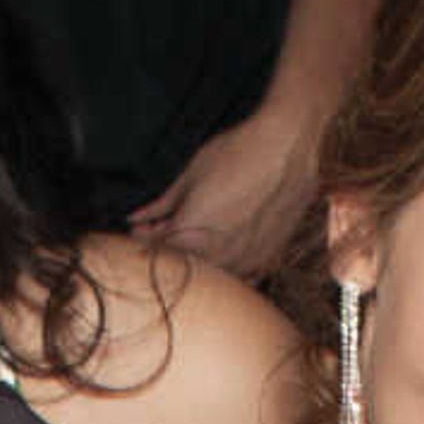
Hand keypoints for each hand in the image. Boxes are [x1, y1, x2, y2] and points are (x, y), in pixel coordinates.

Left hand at [129, 99, 327, 279]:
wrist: (288, 145)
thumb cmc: (238, 154)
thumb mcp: (191, 175)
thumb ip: (161, 205)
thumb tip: (136, 219)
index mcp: (189, 233)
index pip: (156, 249)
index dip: (144, 240)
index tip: (138, 231)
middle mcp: (216, 254)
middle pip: (182, 266)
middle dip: (167, 251)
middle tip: (161, 233)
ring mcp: (244, 260)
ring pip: (212, 275)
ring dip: (198, 262)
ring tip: (197, 237)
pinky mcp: (267, 258)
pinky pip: (241, 277)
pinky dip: (228, 268)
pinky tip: (224, 252)